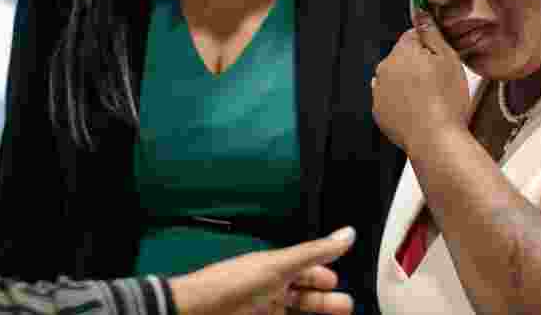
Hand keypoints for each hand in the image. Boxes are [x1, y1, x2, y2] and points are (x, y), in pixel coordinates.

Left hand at [169, 227, 355, 314]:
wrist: (192, 314)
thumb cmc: (232, 285)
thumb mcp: (279, 265)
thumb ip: (314, 252)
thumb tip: (348, 234)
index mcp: (276, 269)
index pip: (306, 269)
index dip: (323, 275)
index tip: (338, 282)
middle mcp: (270, 290)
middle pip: (303, 296)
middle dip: (325, 300)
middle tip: (345, 306)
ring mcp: (262, 311)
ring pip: (294, 313)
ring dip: (313, 314)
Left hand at [372, 0, 471, 154]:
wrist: (435, 140)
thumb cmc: (446, 101)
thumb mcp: (448, 59)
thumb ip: (431, 32)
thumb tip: (420, 9)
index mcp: (401, 53)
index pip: (412, 37)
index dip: (430, 48)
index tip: (440, 61)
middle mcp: (384, 70)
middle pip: (403, 58)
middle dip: (419, 66)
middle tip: (439, 83)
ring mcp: (379, 92)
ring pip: (397, 79)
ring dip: (410, 84)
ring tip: (431, 100)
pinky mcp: (379, 112)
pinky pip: (392, 99)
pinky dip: (404, 102)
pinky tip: (420, 111)